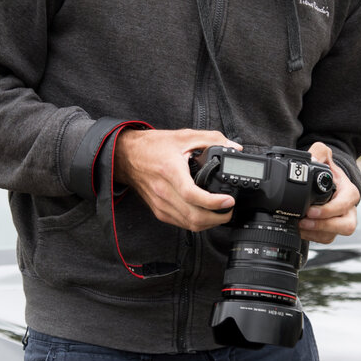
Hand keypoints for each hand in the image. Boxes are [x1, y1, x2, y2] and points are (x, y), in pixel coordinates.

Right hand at [114, 128, 240, 231]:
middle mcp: (164, 191)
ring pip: (189, 224)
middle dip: (217, 218)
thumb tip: (233, 146)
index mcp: (171, 171)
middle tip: (230, 210)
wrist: (126, 156)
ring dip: (209, 223)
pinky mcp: (158, 210)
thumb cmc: (152, 146)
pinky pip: (181, 224)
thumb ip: (211, 138)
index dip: (213, 202)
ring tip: (221, 213)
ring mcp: (160, 204)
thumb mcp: (183, 136)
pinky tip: (205, 215)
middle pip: (193, 216)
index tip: (228, 200)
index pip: (192, 194)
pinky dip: (196, 223)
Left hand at [298, 142, 359, 243]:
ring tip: (300, 226)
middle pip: (346, 226)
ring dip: (316, 233)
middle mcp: (349, 210)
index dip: (329, 210)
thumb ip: (319, 152)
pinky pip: (326, 239)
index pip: (345, 205)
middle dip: (324, 226)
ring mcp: (341, 222)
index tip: (310, 210)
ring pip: (335, 235)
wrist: (326, 181)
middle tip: (304, 221)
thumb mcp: (324, 156)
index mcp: (349, 193)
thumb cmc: (327, 171)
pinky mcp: (332, 230)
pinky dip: (312, 237)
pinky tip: (301, 230)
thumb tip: (312, 158)